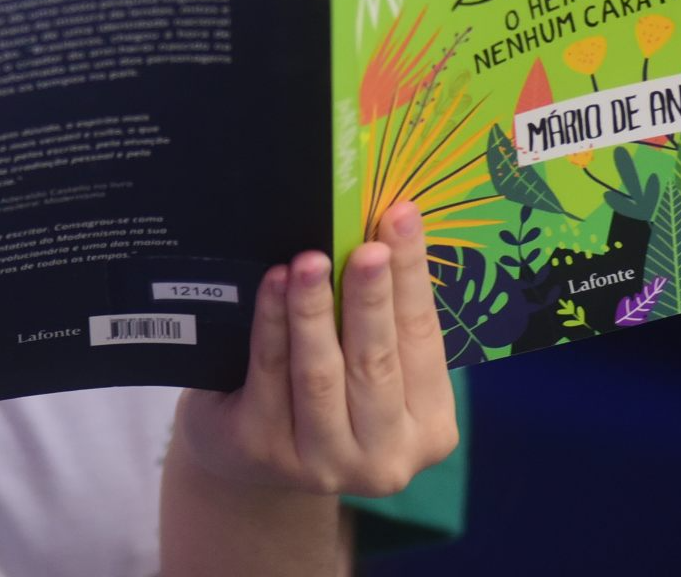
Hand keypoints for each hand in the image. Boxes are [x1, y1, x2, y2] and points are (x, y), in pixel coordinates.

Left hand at [172, 199, 459, 500]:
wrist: (251, 457)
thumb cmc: (322, 395)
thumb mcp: (366, 369)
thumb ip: (380, 320)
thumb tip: (378, 230)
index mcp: (429, 428)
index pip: (424, 339)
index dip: (412, 275)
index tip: (402, 218)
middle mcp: (385, 457)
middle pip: (376, 362)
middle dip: (371, 296)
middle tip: (367, 246)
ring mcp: (324, 463)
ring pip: (321, 373)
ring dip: (314, 309)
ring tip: (310, 260)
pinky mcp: (264, 450)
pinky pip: (269, 374)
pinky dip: (272, 323)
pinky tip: (274, 284)